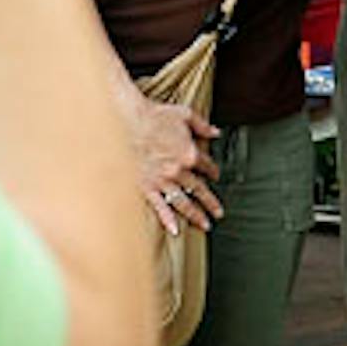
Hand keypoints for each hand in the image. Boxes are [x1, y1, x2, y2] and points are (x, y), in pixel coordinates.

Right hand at [132, 99, 222, 235]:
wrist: (127, 122)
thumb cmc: (154, 115)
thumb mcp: (184, 114)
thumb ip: (202, 125)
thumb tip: (216, 131)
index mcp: (189, 153)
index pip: (206, 165)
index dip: (213, 170)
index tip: (215, 175)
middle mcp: (178, 170)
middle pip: (199, 189)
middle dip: (210, 202)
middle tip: (219, 212)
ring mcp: (162, 181)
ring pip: (183, 202)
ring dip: (196, 214)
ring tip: (205, 224)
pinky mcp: (146, 187)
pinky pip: (159, 206)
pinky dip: (168, 219)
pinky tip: (175, 230)